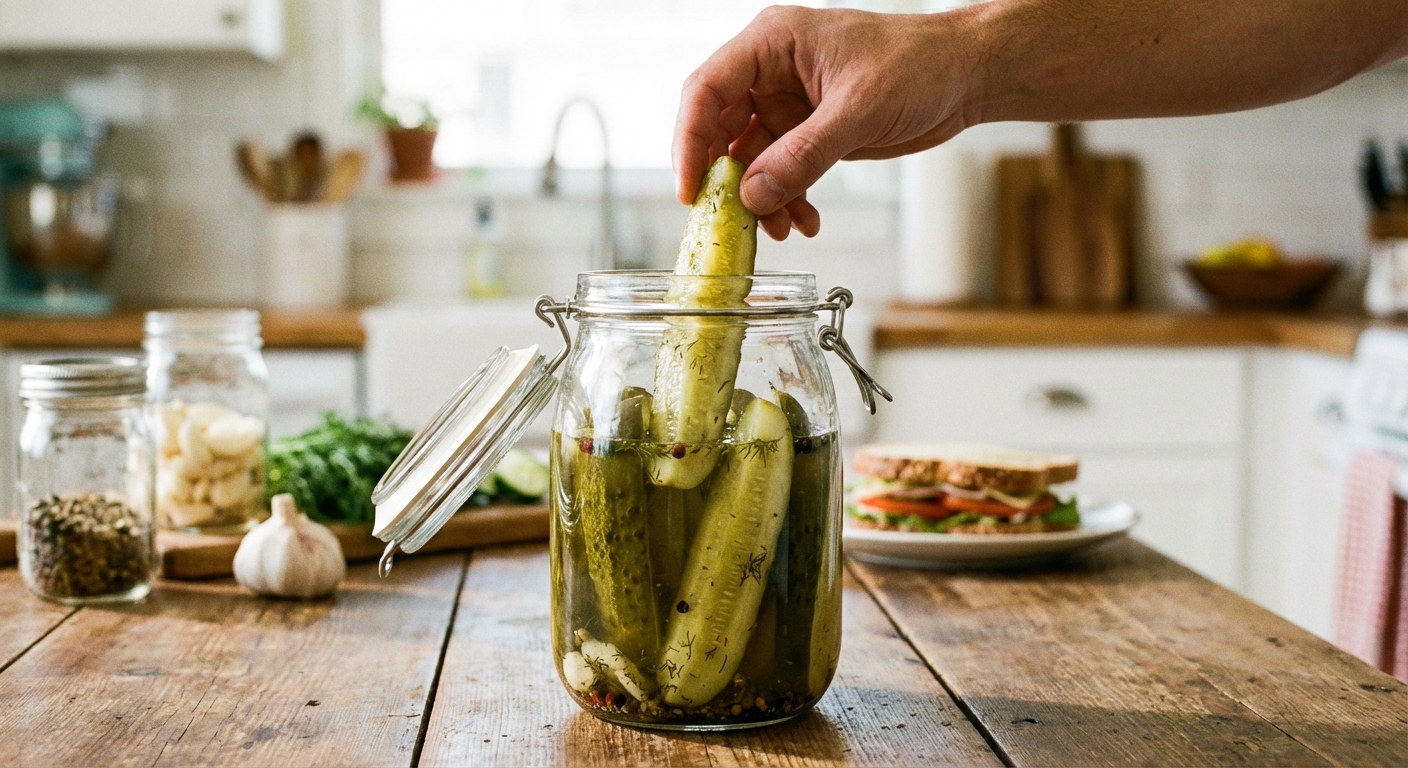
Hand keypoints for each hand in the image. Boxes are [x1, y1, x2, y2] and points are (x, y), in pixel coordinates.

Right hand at [673, 6, 980, 239]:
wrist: (966, 76)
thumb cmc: (920, 64)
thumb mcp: (859, 109)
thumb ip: (804, 154)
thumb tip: (754, 194)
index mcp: (772, 43)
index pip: (707, 89)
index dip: (690, 140)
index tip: (692, 189)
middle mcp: (771, 72)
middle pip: (720, 129)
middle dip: (727, 180)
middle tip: (730, 220)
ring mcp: (787, 104)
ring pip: (750, 160)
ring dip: (761, 199)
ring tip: (780, 227)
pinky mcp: (807, 132)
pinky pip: (780, 172)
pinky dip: (786, 200)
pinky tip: (803, 221)